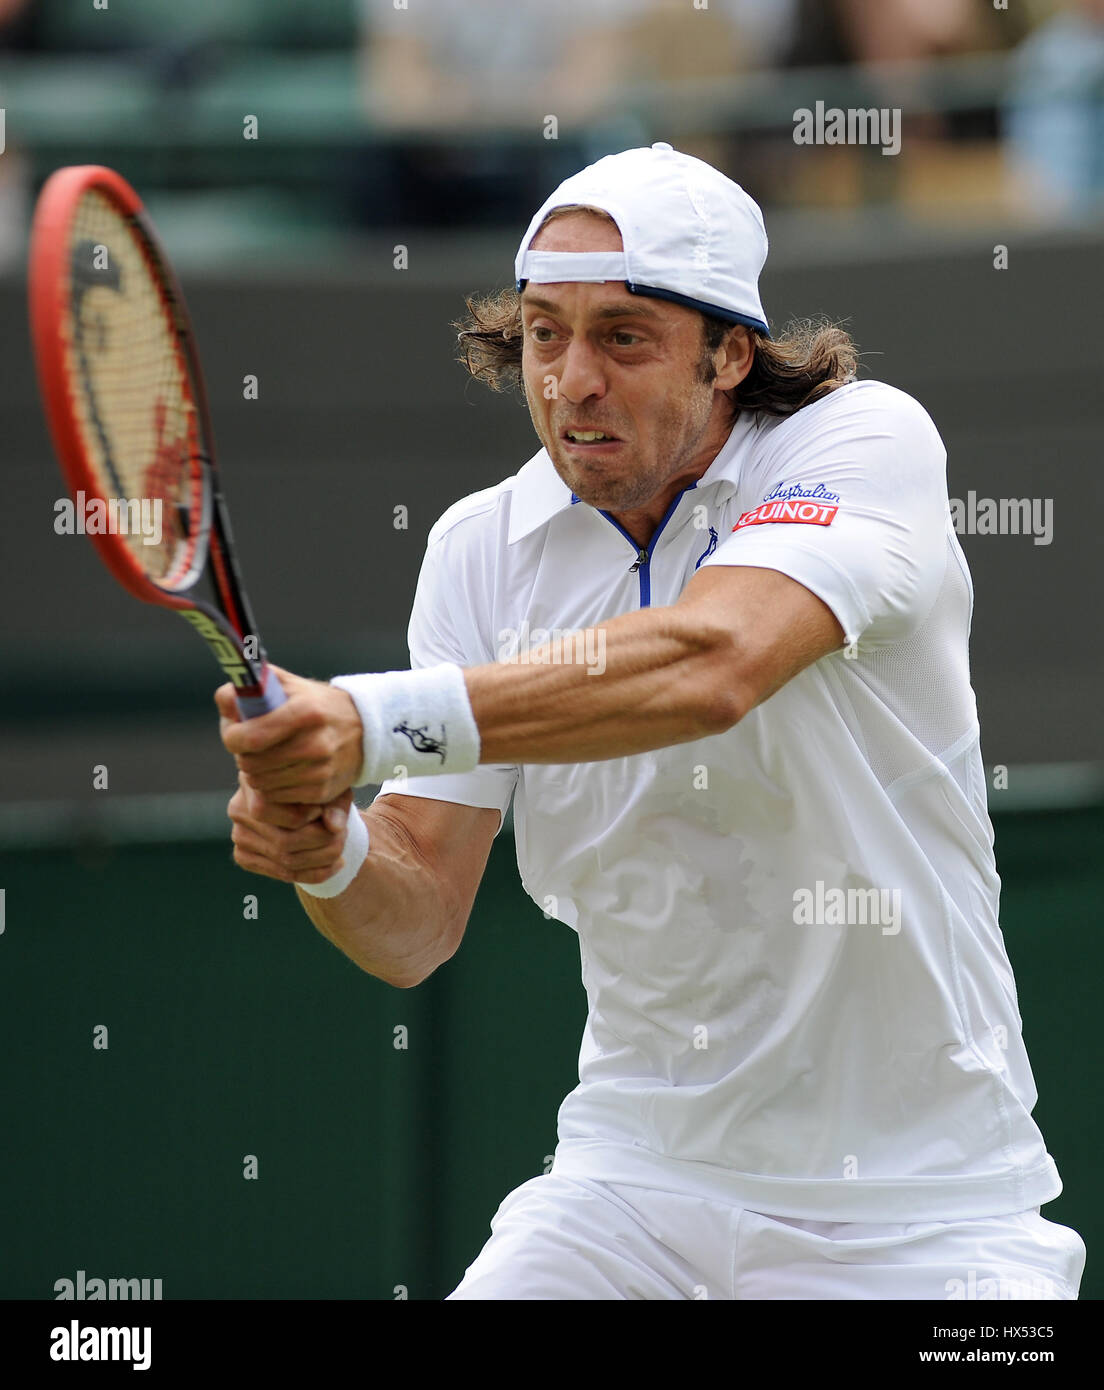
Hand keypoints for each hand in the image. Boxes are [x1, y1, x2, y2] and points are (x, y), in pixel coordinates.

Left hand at [216, 664, 363, 804]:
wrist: (365, 730)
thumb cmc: (315, 705)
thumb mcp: (288, 686)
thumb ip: (252, 687)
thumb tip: (225, 700)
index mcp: (305, 712)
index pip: (250, 737)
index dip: (233, 737)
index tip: (235, 734)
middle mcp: (315, 743)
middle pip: (250, 764)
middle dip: (244, 755)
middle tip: (254, 746)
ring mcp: (320, 771)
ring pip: (259, 783)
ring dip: (256, 772)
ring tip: (269, 758)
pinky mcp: (321, 792)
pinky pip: (275, 797)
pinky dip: (272, 786)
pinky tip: (282, 772)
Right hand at [228, 772, 354, 884]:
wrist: (302, 801)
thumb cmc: (317, 788)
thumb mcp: (332, 788)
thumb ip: (335, 804)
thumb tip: (334, 826)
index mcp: (255, 782)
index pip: (282, 811)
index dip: (311, 816)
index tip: (329, 811)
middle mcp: (238, 808)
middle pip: (284, 841)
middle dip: (323, 843)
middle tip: (343, 835)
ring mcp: (238, 835)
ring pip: (284, 860)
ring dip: (322, 859)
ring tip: (341, 847)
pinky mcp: (243, 856)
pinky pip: (281, 873)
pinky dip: (313, 874)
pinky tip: (334, 864)